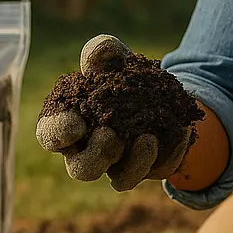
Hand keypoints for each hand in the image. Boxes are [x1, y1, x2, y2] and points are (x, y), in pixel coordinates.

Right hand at [35, 34, 195, 191]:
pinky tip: (181, 131)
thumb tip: (99, 51)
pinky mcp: (150, 168)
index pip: (51, 136)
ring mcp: (121, 164)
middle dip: (96, 156)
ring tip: (148, 138)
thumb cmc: (122, 75)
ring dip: (134, 163)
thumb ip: (103, 52)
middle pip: (81, 170)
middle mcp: (91, 150)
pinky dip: (171, 152)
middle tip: (110, 135)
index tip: (74, 123)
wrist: (161, 90)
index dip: (57, 134)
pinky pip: (158, 171)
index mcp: (70, 124)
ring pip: (121, 180)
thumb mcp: (114, 58)